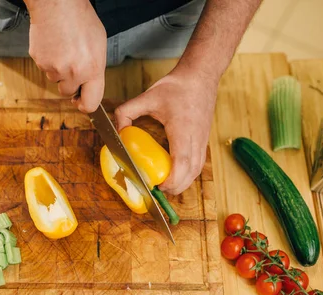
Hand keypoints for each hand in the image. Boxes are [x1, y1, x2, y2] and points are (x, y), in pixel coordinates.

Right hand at [27, 0, 106, 112]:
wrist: (58, 4)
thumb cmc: (81, 20)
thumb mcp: (98, 46)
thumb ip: (94, 68)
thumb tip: (89, 86)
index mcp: (92, 69)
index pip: (90, 103)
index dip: (85, 105)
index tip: (81, 102)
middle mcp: (73, 72)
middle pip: (68, 92)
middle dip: (69, 82)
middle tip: (71, 63)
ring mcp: (54, 68)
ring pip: (55, 79)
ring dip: (58, 69)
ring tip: (63, 48)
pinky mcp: (39, 61)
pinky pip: (44, 68)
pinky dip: (48, 59)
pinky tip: (54, 44)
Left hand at [114, 68, 218, 194]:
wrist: (200, 76)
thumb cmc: (176, 86)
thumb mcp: (147, 96)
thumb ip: (126, 112)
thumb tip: (118, 132)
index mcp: (183, 129)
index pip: (181, 162)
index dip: (172, 179)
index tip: (158, 185)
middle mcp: (196, 137)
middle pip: (191, 172)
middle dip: (175, 187)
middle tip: (157, 190)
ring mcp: (203, 140)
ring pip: (197, 171)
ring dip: (183, 183)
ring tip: (165, 185)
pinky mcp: (204, 140)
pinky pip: (199, 164)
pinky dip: (188, 174)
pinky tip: (175, 175)